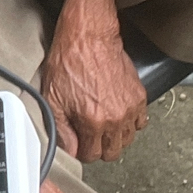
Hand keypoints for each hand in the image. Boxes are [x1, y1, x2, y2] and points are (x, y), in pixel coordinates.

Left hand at [41, 0, 146, 161]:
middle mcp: (115, 118)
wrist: (89, 37)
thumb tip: (69, 148)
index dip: (81, 150)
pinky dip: (129, 124)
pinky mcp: (140, 97)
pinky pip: (140, 123)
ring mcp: (130, 108)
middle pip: (112, 152)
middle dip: (99, 147)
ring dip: (115, 137)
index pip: (91, 155)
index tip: (78, 142)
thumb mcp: (52, 97)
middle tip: (89, 135)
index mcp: (93, 121)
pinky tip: (117, 114)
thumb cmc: (69, 61)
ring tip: (102, 124)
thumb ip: (61, 129)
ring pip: (127, 140)